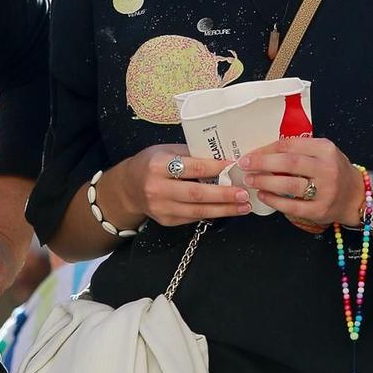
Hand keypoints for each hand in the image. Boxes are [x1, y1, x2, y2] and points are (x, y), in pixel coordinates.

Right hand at [106, 145, 248, 229]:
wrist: (128, 188)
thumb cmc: (151, 163)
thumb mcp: (167, 151)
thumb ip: (192, 156)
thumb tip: (224, 159)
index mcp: (158, 165)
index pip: (193, 167)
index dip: (216, 168)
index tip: (235, 166)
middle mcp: (158, 188)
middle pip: (197, 194)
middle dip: (224, 195)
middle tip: (244, 193)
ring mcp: (161, 207)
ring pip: (198, 211)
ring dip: (224, 209)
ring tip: (243, 206)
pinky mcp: (166, 221)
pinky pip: (193, 218)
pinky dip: (212, 214)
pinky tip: (227, 210)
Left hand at [236, 137, 359, 232]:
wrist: (357, 196)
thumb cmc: (335, 172)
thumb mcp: (323, 153)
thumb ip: (299, 150)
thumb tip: (263, 152)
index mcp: (325, 149)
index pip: (290, 145)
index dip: (266, 149)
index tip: (250, 153)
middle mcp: (327, 169)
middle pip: (288, 163)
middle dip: (261, 163)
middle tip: (244, 165)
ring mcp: (325, 191)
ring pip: (288, 184)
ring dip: (265, 181)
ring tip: (250, 180)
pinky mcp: (319, 210)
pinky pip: (291, 206)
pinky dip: (274, 200)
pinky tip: (263, 195)